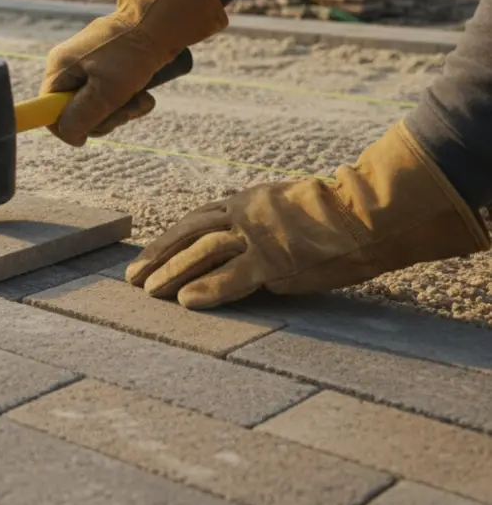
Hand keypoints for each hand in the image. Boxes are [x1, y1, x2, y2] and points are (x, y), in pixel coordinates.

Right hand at [41, 0, 226, 145]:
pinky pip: (113, 96)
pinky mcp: (110, 68)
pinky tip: (144, 93)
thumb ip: (80, 117)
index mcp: (60, 68)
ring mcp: (90, 67)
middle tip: (124, 108)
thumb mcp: (105, 93)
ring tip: (140, 98)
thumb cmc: (131, 55)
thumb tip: (68, 135)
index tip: (87, 135)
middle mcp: (71, 67)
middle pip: (76, 112)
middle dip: (104, 117)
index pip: (46, 110)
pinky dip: (130, 100)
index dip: (66, 126)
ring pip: (98, 107)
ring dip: (122, 110)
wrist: (162, 23)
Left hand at [126, 122, 489, 308]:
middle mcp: (244, 213)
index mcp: (246, 202)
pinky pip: (233, 275)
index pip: (195, 221)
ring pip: (202, 251)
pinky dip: (207, 288)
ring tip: (150, 292)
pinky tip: (186, 302)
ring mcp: (258, 235)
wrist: (371, 210)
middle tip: (132, 279)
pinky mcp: (276, 258)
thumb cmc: (336, 217)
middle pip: (189, 233)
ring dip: (172, 272)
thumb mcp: (286, 213)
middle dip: (157, 256)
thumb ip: (259, 230)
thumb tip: (241, 257)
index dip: (168, 240)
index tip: (146, 257)